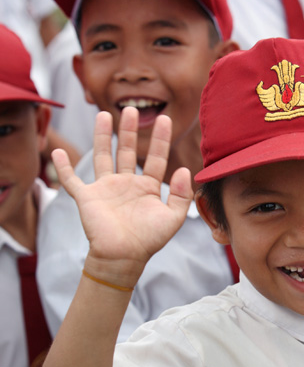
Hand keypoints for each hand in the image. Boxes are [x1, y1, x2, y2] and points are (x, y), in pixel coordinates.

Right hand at [51, 108, 192, 284]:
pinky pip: (72, 180)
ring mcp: (106, 189)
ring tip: (104, 115)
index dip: (161, 140)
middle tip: (130, 109)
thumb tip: (183, 169)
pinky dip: (63, 168)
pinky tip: (56, 152)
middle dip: (129, 130)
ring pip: (103, 156)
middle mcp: (126, 184)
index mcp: (147, 188)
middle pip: (128, 151)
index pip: (156, 158)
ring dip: (103, 136)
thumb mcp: (173, 218)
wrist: (123, 258)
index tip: (165, 119)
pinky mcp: (87, 197)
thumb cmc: (148, 241)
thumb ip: (181, 195)